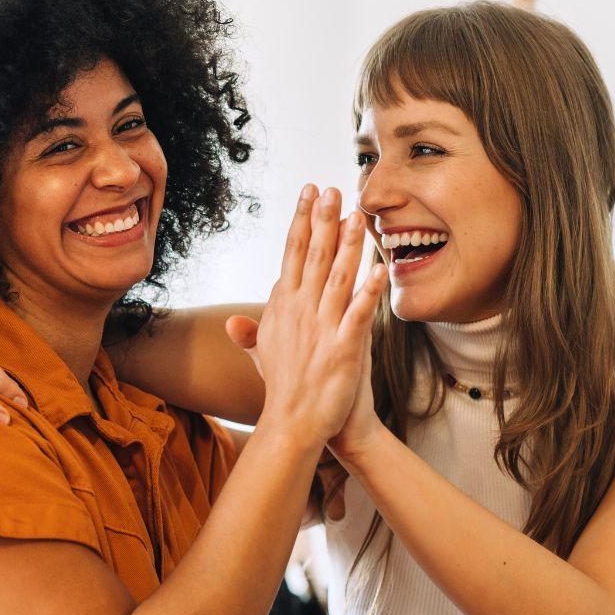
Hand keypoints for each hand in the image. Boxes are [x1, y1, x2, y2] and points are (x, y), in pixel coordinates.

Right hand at [224, 186, 386, 448]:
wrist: (294, 425)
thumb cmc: (284, 389)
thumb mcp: (263, 356)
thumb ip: (252, 334)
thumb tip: (234, 321)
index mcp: (283, 308)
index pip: (292, 254)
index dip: (302, 221)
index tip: (310, 192)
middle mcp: (300, 313)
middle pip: (313, 257)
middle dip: (323, 220)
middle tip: (333, 188)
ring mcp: (321, 330)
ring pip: (337, 278)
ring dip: (348, 245)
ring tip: (359, 216)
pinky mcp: (344, 350)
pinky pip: (359, 315)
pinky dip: (369, 292)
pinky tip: (381, 270)